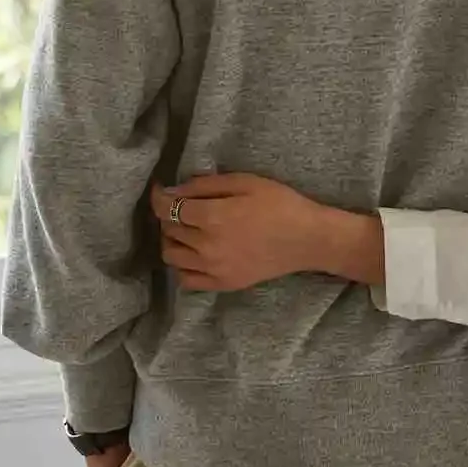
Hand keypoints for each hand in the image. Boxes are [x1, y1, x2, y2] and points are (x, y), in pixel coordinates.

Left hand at [152, 174, 340, 291]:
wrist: (307, 239)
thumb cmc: (280, 203)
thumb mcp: (245, 182)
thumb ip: (206, 185)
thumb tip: (175, 189)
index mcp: (213, 217)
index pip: (169, 207)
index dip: (159, 196)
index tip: (160, 189)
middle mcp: (207, 246)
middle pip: (169, 229)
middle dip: (169, 214)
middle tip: (182, 204)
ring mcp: (213, 269)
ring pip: (171, 255)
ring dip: (172, 239)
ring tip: (187, 229)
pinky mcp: (222, 284)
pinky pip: (185, 279)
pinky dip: (182, 265)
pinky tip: (193, 252)